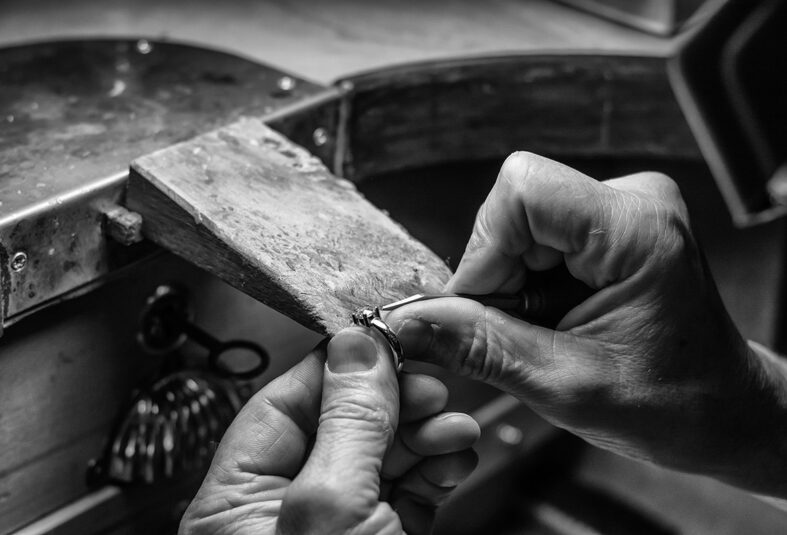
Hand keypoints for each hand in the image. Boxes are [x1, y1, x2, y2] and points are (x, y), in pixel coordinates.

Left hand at [179, 327, 479, 534]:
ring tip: (453, 424)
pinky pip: (407, 492)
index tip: (382, 337)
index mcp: (236, 502)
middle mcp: (282, 512)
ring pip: (380, 458)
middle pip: (340, 426)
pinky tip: (454, 456)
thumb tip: (356, 346)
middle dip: (394, 402)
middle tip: (430, 383)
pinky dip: (436, 470)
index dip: (338, 366)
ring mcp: (335, 529)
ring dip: (425, 434)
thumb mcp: (334, 507)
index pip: (283, 404)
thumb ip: (347, 422)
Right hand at [386, 152, 786, 495]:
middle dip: (496, 277)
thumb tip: (406, 324)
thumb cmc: (671, 404)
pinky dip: (524, 284)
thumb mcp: (563, 385)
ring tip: (545, 333)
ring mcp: (620, 209)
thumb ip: (479, 347)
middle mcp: (632, 201)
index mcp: (636, 229)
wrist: (720, 410)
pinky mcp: (607, 225)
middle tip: (519, 334)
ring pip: (516, 223)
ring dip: (509, 285)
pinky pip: (532, 235)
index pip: (522, 191)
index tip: (480, 313)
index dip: (484, 254)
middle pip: (513, 207)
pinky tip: (553, 320)